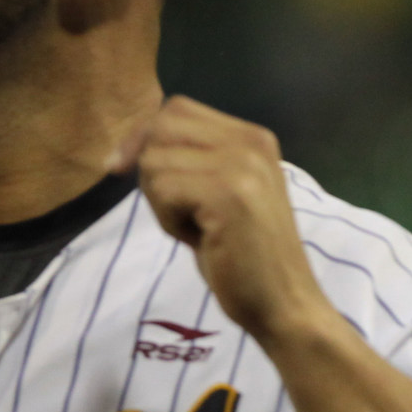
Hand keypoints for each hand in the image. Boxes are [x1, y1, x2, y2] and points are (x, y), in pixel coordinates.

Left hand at [110, 97, 326, 343]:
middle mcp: (251, 141)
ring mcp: (242, 165)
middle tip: (182, 210)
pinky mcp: (228, 193)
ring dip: (161, 201)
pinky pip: (162, 189)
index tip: (134, 174)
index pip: (176, 110)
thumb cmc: (245, 256)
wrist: (284, 301)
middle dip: (152, 170)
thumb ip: (193, 162)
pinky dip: (168, 220)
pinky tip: (201, 239)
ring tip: (197, 228)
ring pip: (154, 160)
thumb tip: (128, 146)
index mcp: (253, 137)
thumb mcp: (222, 193)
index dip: (145, 138)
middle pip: (161, 128)